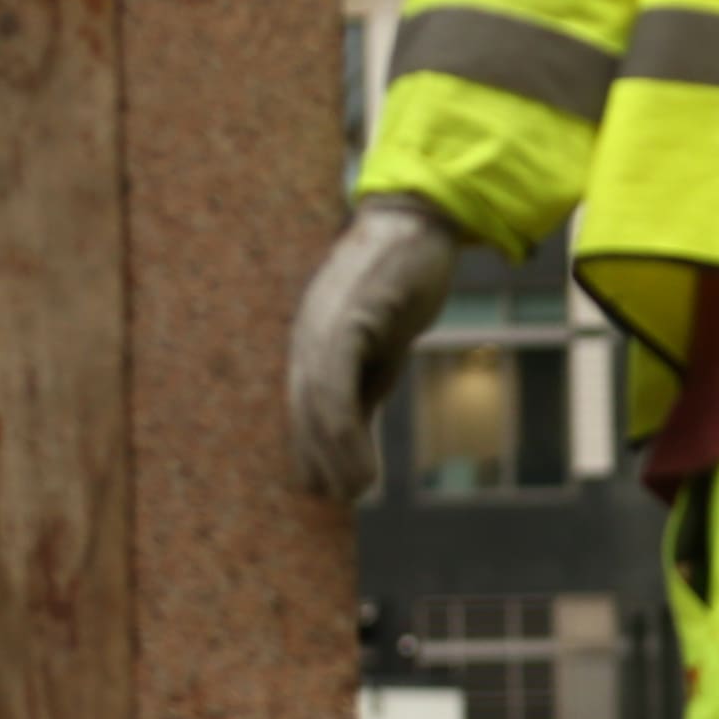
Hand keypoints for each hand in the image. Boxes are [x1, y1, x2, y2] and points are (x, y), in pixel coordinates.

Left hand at [286, 194, 469, 502]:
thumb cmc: (403, 275)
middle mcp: (307, 333)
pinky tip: (364, 463)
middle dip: (316, 458)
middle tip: (335, 498)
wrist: (418, 220)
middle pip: (300, 408)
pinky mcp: (347, 319)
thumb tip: (355, 422)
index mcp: (313, 337)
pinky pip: (336, 389)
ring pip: (316, 406)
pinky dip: (346, 434)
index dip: (308, 445)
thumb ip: (365, 374)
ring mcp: (322, 325)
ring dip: (334, 456)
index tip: (320, 483)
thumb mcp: (383, 337)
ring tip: (354, 491)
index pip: (301, 401)